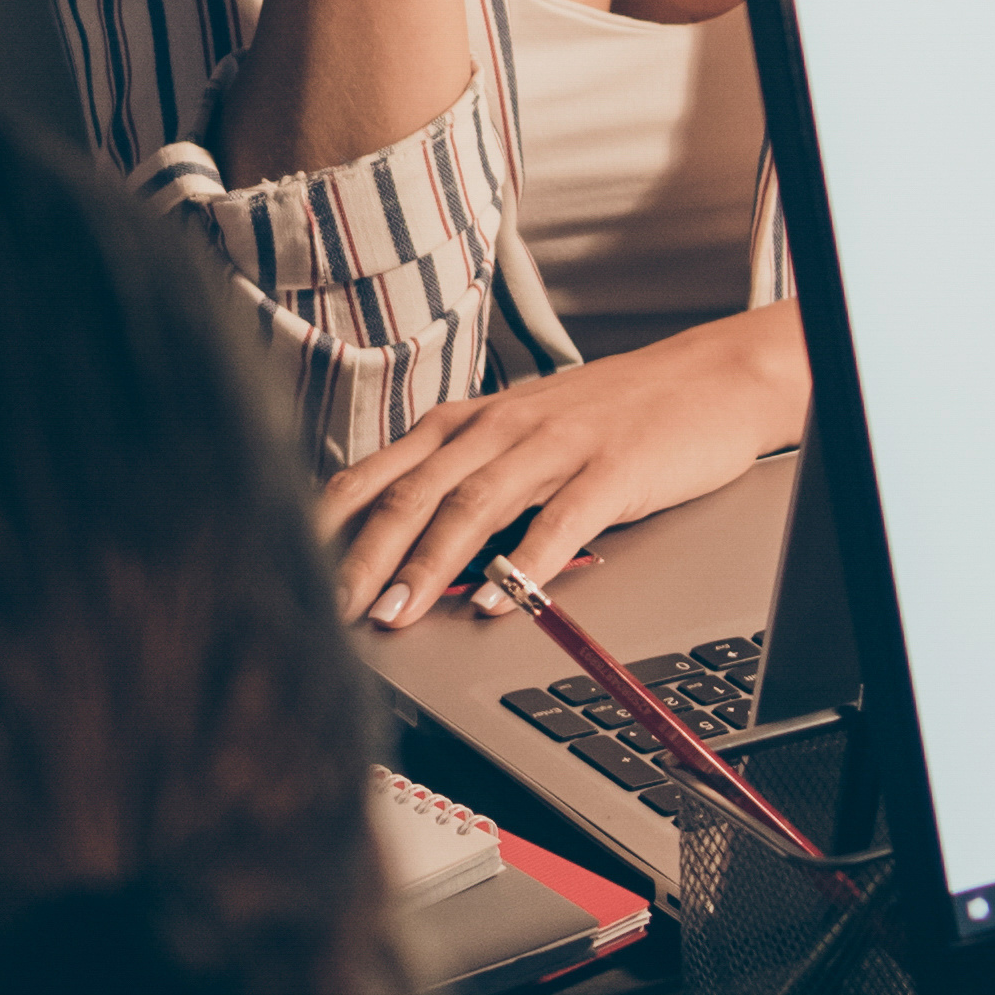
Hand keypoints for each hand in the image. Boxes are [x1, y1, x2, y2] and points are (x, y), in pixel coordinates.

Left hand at [320, 303, 812, 627]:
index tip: (286, 566)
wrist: (708, 379)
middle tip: (328, 611)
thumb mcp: (520, 434)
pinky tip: (497, 601)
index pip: (379, 473)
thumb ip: (461, 478)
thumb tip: (392, 540)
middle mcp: (500, 428)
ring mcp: (555, 446)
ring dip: (428, 566)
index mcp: (468, 423)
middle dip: (364, 558)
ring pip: (473, 507)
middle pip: (414, 495)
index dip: (330, 522)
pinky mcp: (611, 470)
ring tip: (395, 615)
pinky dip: (524, 565)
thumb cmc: (608, 415)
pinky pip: (559, 521)